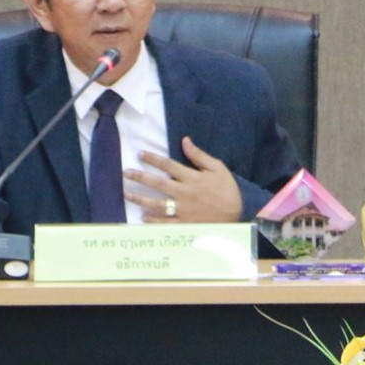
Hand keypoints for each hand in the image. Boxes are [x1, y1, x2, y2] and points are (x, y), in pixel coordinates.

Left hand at [124, 136, 242, 223]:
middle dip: (140, 177)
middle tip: (126, 173)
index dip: (153, 159)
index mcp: (192, 178)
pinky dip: (153, 220)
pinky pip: (165, 222)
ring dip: (140, 198)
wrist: (238, 214)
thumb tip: (185, 140)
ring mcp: (183, 210)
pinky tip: (143, 217)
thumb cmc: (227, 189)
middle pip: (157, 183)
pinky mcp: (184, 224)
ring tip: (127, 194)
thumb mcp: (217, 167)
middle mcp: (184, 193)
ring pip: (157, 204)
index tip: (140, 154)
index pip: (168, 165)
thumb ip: (199, 155)